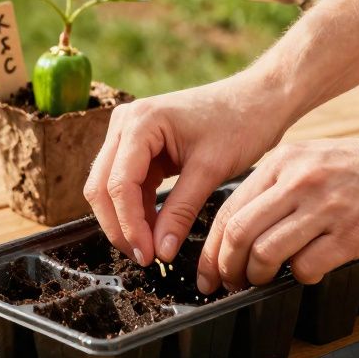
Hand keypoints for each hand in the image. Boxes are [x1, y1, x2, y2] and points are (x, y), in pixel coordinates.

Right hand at [83, 72, 288, 266]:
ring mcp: (127, 133)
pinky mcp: (137, 146)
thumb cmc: (240, 123)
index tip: (148, 255)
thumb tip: (161, 252)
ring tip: (151, 248)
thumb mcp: (210, 171)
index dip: (129, 225)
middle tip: (145, 258)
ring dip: (125, 220)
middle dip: (120, 226)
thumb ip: (181, 212)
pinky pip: (125, 184)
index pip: (118, 184)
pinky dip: (136, 209)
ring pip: (108, 188)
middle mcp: (125, 123)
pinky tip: (155, 230)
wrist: (257, 100)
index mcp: (140, 122)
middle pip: (101, 187)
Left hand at [196, 131, 358, 292]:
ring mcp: (326, 206)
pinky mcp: (353, 234)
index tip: (210, 270)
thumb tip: (248, 225)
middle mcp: (300, 179)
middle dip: (226, 268)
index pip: (229, 210)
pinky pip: (307, 267)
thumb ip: (283, 185)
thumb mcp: (320, 158)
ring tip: (263, 283)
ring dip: (257, 278)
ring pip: (265, 253)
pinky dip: (300, 278)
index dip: (212, 248)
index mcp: (286, 161)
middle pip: (238, 234)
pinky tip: (308, 274)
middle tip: (229, 284)